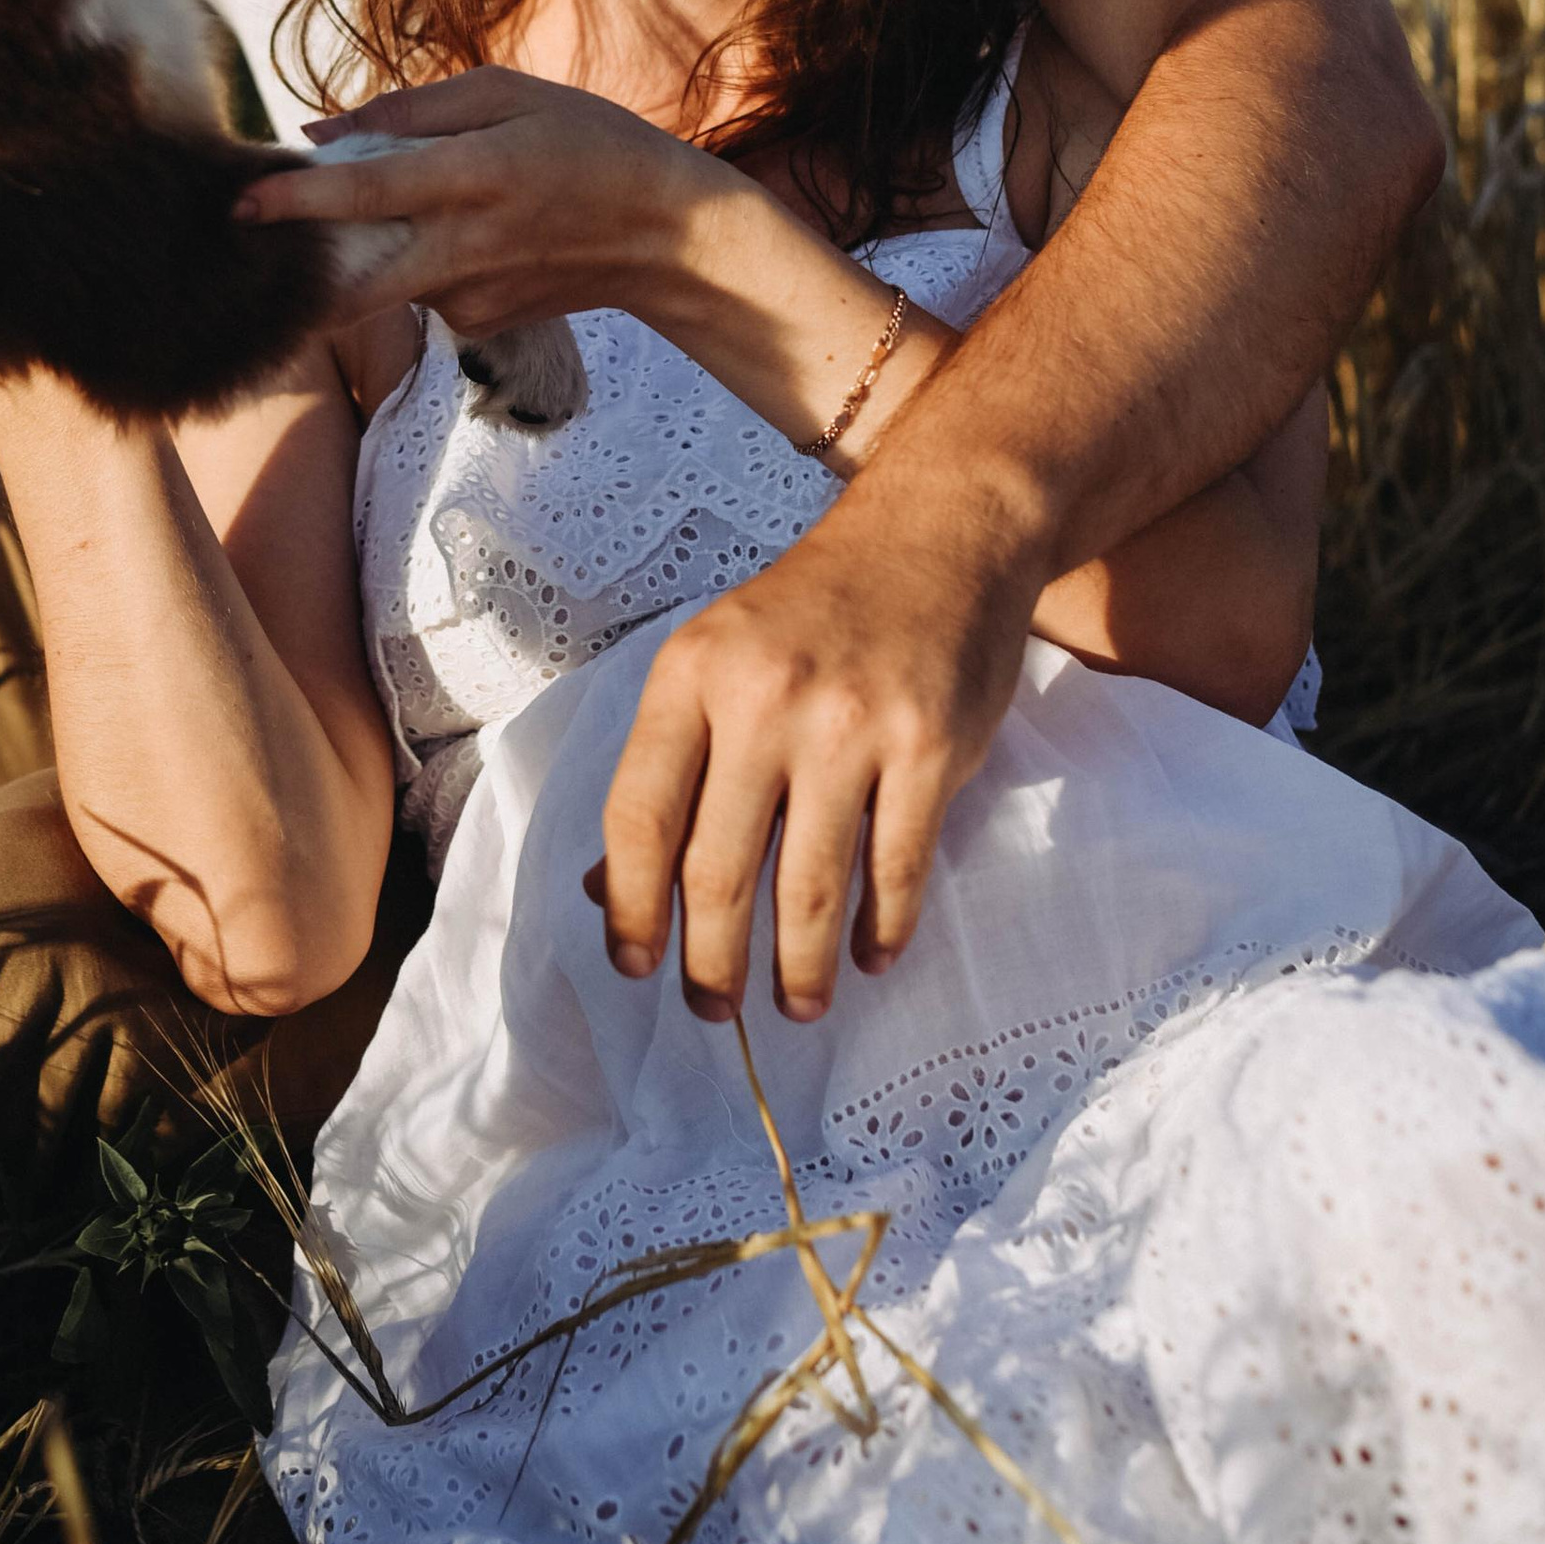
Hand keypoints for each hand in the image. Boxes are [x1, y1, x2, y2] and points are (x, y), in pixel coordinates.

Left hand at [234, 69, 729, 338]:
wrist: (665, 237)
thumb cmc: (587, 145)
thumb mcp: (510, 94)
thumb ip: (411, 111)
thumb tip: (320, 131)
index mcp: (475, 178)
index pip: (369, 194)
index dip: (299, 200)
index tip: (241, 201)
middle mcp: (464, 249)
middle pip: (348, 281)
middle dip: (291, 269)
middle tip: (248, 238)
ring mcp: (468, 299)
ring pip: (379, 278)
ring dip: (358, 247)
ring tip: (390, 208)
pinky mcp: (474, 327)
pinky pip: (416, 289)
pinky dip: (411, 260)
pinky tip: (455, 235)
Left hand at [586, 476, 1043, 1023]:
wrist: (935, 534)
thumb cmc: (813, 610)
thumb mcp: (716, 659)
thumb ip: (667, 767)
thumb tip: (609, 892)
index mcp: (691, 674)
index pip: (638, 814)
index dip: (630, 906)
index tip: (635, 966)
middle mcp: (763, 699)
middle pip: (718, 868)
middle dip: (710, 962)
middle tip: (715, 1009)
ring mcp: (850, 724)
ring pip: (808, 886)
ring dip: (797, 969)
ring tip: (796, 1006)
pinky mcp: (929, 746)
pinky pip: (896, 869)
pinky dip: (881, 930)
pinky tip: (869, 958)